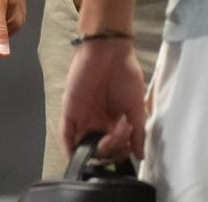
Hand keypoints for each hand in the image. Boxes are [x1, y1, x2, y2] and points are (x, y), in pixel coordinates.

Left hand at [60, 38, 145, 161]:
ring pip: (83, 146)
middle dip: (112, 149)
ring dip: (95, 151)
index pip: (114, 148)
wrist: (110, 50)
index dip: (121, 150)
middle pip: (100, 149)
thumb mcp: (136, 105)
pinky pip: (66, 134)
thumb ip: (138, 131)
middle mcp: (96, 123)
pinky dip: (70, 148)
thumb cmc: (125, 75)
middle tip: (123, 131)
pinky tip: (80, 155)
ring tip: (108, 139)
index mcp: (112, 122)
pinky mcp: (70, 111)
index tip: (130, 141)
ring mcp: (82, 118)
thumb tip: (141, 156)